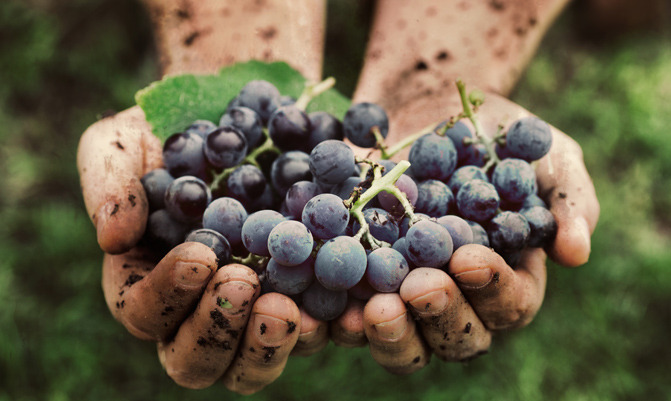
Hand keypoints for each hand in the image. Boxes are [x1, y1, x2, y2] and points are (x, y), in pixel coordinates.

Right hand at [77, 106, 328, 392]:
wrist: (246, 116)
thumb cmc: (173, 132)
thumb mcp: (125, 141)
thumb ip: (109, 183)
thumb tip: (113, 238)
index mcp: (150, 284)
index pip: (145, 312)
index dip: (168, 294)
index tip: (201, 254)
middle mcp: (201, 309)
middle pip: (198, 360)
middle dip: (218, 331)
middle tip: (245, 285)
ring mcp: (255, 309)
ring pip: (254, 365)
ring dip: (270, 346)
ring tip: (288, 308)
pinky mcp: (306, 297)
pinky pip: (317, 331)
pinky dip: (330, 327)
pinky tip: (348, 306)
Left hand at [332, 92, 598, 372]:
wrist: (429, 108)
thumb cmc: (498, 136)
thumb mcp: (547, 156)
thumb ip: (568, 200)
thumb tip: (576, 253)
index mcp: (507, 280)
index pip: (509, 304)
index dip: (492, 288)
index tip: (470, 257)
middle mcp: (456, 298)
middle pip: (454, 337)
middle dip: (438, 316)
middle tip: (419, 288)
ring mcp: (403, 293)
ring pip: (399, 336)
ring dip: (386, 331)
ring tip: (371, 310)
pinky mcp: (356, 276)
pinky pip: (344, 308)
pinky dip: (331, 312)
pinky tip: (317, 302)